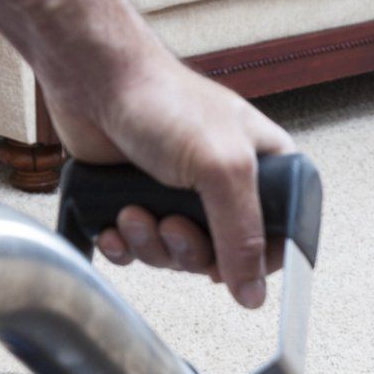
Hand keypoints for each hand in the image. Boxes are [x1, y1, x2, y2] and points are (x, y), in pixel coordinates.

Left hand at [50, 51, 291, 308]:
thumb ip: (243, 233)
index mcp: (264, 169)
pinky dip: (125, 245)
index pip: (279, 237)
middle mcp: (225, 185)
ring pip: (177, 256)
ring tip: (134, 212)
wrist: (94, 80)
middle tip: (171, 224)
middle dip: (188, 250)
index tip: (228, 265)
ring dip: (151, 244)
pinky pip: (139, 250)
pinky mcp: (139, 203)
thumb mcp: (222, 167)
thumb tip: (253, 292)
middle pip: (222, 256)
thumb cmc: (163, 100)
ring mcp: (181, 196)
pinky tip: (115, 224)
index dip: (255, 262)